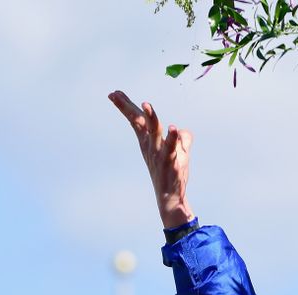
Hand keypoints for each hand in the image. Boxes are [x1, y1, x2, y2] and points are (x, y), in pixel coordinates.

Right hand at [109, 90, 194, 228]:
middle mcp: (150, 146)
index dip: (126, 107)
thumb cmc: (172, 175)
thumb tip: (182, 130)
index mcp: (148, 142)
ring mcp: (159, 153)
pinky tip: (174, 127)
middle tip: (115, 94)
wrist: (170, 198)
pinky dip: (173, 138)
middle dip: (127, 108)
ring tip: (146, 104)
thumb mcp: (178, 153)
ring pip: (154, 132)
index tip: (115, 93)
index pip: (137, 121)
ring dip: (151, 118)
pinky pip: (171, 148)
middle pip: (138, 123)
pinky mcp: (170, 162)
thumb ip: (182, 139)